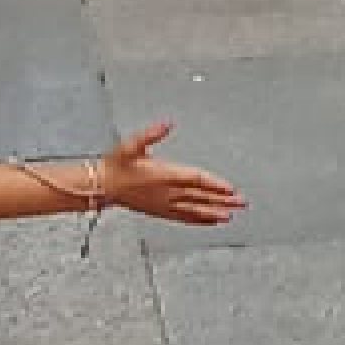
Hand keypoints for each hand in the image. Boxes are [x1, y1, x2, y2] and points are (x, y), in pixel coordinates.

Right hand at [91, 121, 244, 227]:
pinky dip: (200, 220)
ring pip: (194, 209)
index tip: (230, 188)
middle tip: (242, 202)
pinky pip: (185, 217)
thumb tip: (167, 123)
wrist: (101, 186)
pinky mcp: (161, 211)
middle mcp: (166, 192)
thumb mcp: (130, 145)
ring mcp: (164, 204)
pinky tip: (212, 221)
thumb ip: (149, 135)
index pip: (194, 180)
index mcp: (162, 175)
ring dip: (214, 212)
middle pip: (200, 196)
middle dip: (222, 200)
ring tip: (232, 214)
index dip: (214, 184)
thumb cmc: (115, 165)